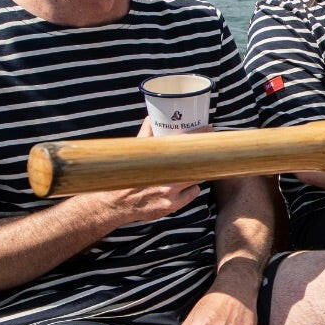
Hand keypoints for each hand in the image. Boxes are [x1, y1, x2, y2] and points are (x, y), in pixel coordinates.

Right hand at [83, 113, 200, 227]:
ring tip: (190, 169)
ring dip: (195, 172)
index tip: (208, 129)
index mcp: (155, 159)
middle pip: (194, 162)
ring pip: (196, 177)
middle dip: (202, 155)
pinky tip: (183, 186)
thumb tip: (151, 119)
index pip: (182, 144)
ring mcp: (168, 192)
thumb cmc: (127, 176)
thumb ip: (145, 135)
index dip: (198, 136)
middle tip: (206, 150)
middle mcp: (163, 176)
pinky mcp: (171, 205)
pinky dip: (191, 188)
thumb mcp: (134, 153)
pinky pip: (192, 193)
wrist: (115, 203)